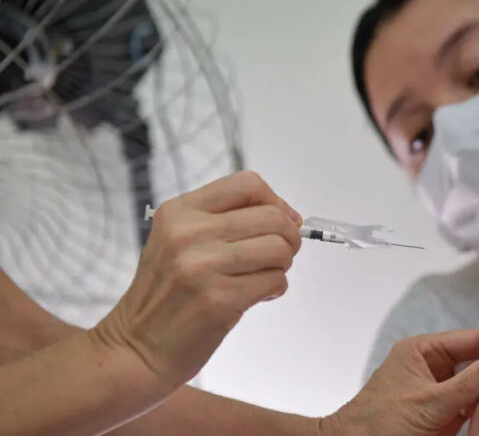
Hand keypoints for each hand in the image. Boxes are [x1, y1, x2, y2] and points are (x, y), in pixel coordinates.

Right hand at [92, 171, 301, 389]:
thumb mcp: (179, 241)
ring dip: (283, 264)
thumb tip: (289, 215)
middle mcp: (189, 233)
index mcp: (179, 211)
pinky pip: (276, 280)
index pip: (248, 184)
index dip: (275, 201)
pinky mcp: (219, 299)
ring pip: (279, 248)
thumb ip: (225, 221)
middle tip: (278, 256)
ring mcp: (203, 266)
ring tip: (264, 275)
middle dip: (288, 236)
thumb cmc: (167, 294)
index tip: (280, 222)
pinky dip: (275, 288)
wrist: (136, 348)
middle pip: (273, 216)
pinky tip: (257, 296)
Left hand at [323, 329, 478, 435]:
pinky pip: (474, 408)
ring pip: (478, 385)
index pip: (470, 339)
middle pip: (477, 361)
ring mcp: (440, 391)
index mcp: (423, 351)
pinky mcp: (444, 415)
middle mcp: (433, 366)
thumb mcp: (426, 403)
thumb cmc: (376, 424)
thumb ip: (464, 385)